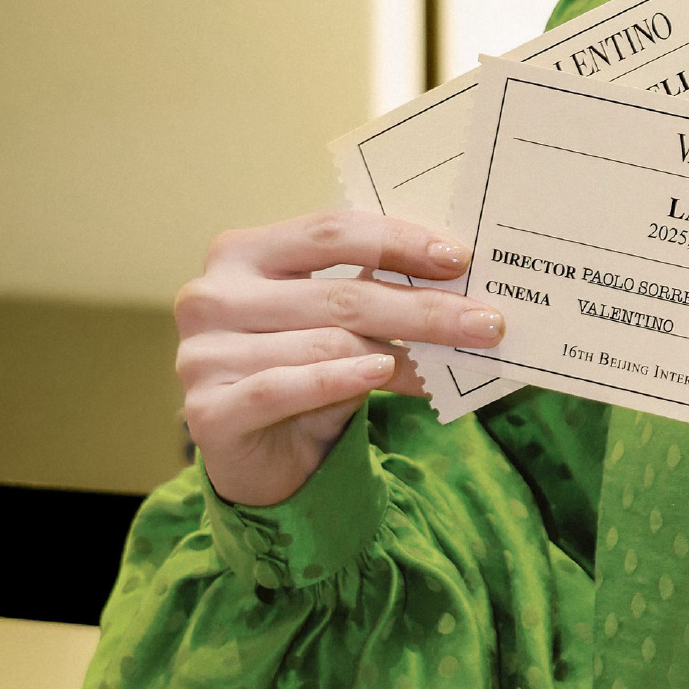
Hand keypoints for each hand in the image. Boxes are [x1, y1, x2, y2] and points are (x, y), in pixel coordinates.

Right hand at [175, 210, 504, 510]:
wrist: (260, 456)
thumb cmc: (304, 371)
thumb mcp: (333, 322)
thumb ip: (370, 289)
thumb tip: (458, 272)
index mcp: (241, 253)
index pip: (329, 232)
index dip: (398, 241)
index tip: (459, 259)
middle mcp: (212, 296)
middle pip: (339, 294)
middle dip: (423, 308)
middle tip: (486, 321)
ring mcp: (202, 353)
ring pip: (324, 343)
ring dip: (403, 352)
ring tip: (458, 357)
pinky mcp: (208, 410)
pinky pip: (286, 387)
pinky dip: (340, 379)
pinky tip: (385, 373)